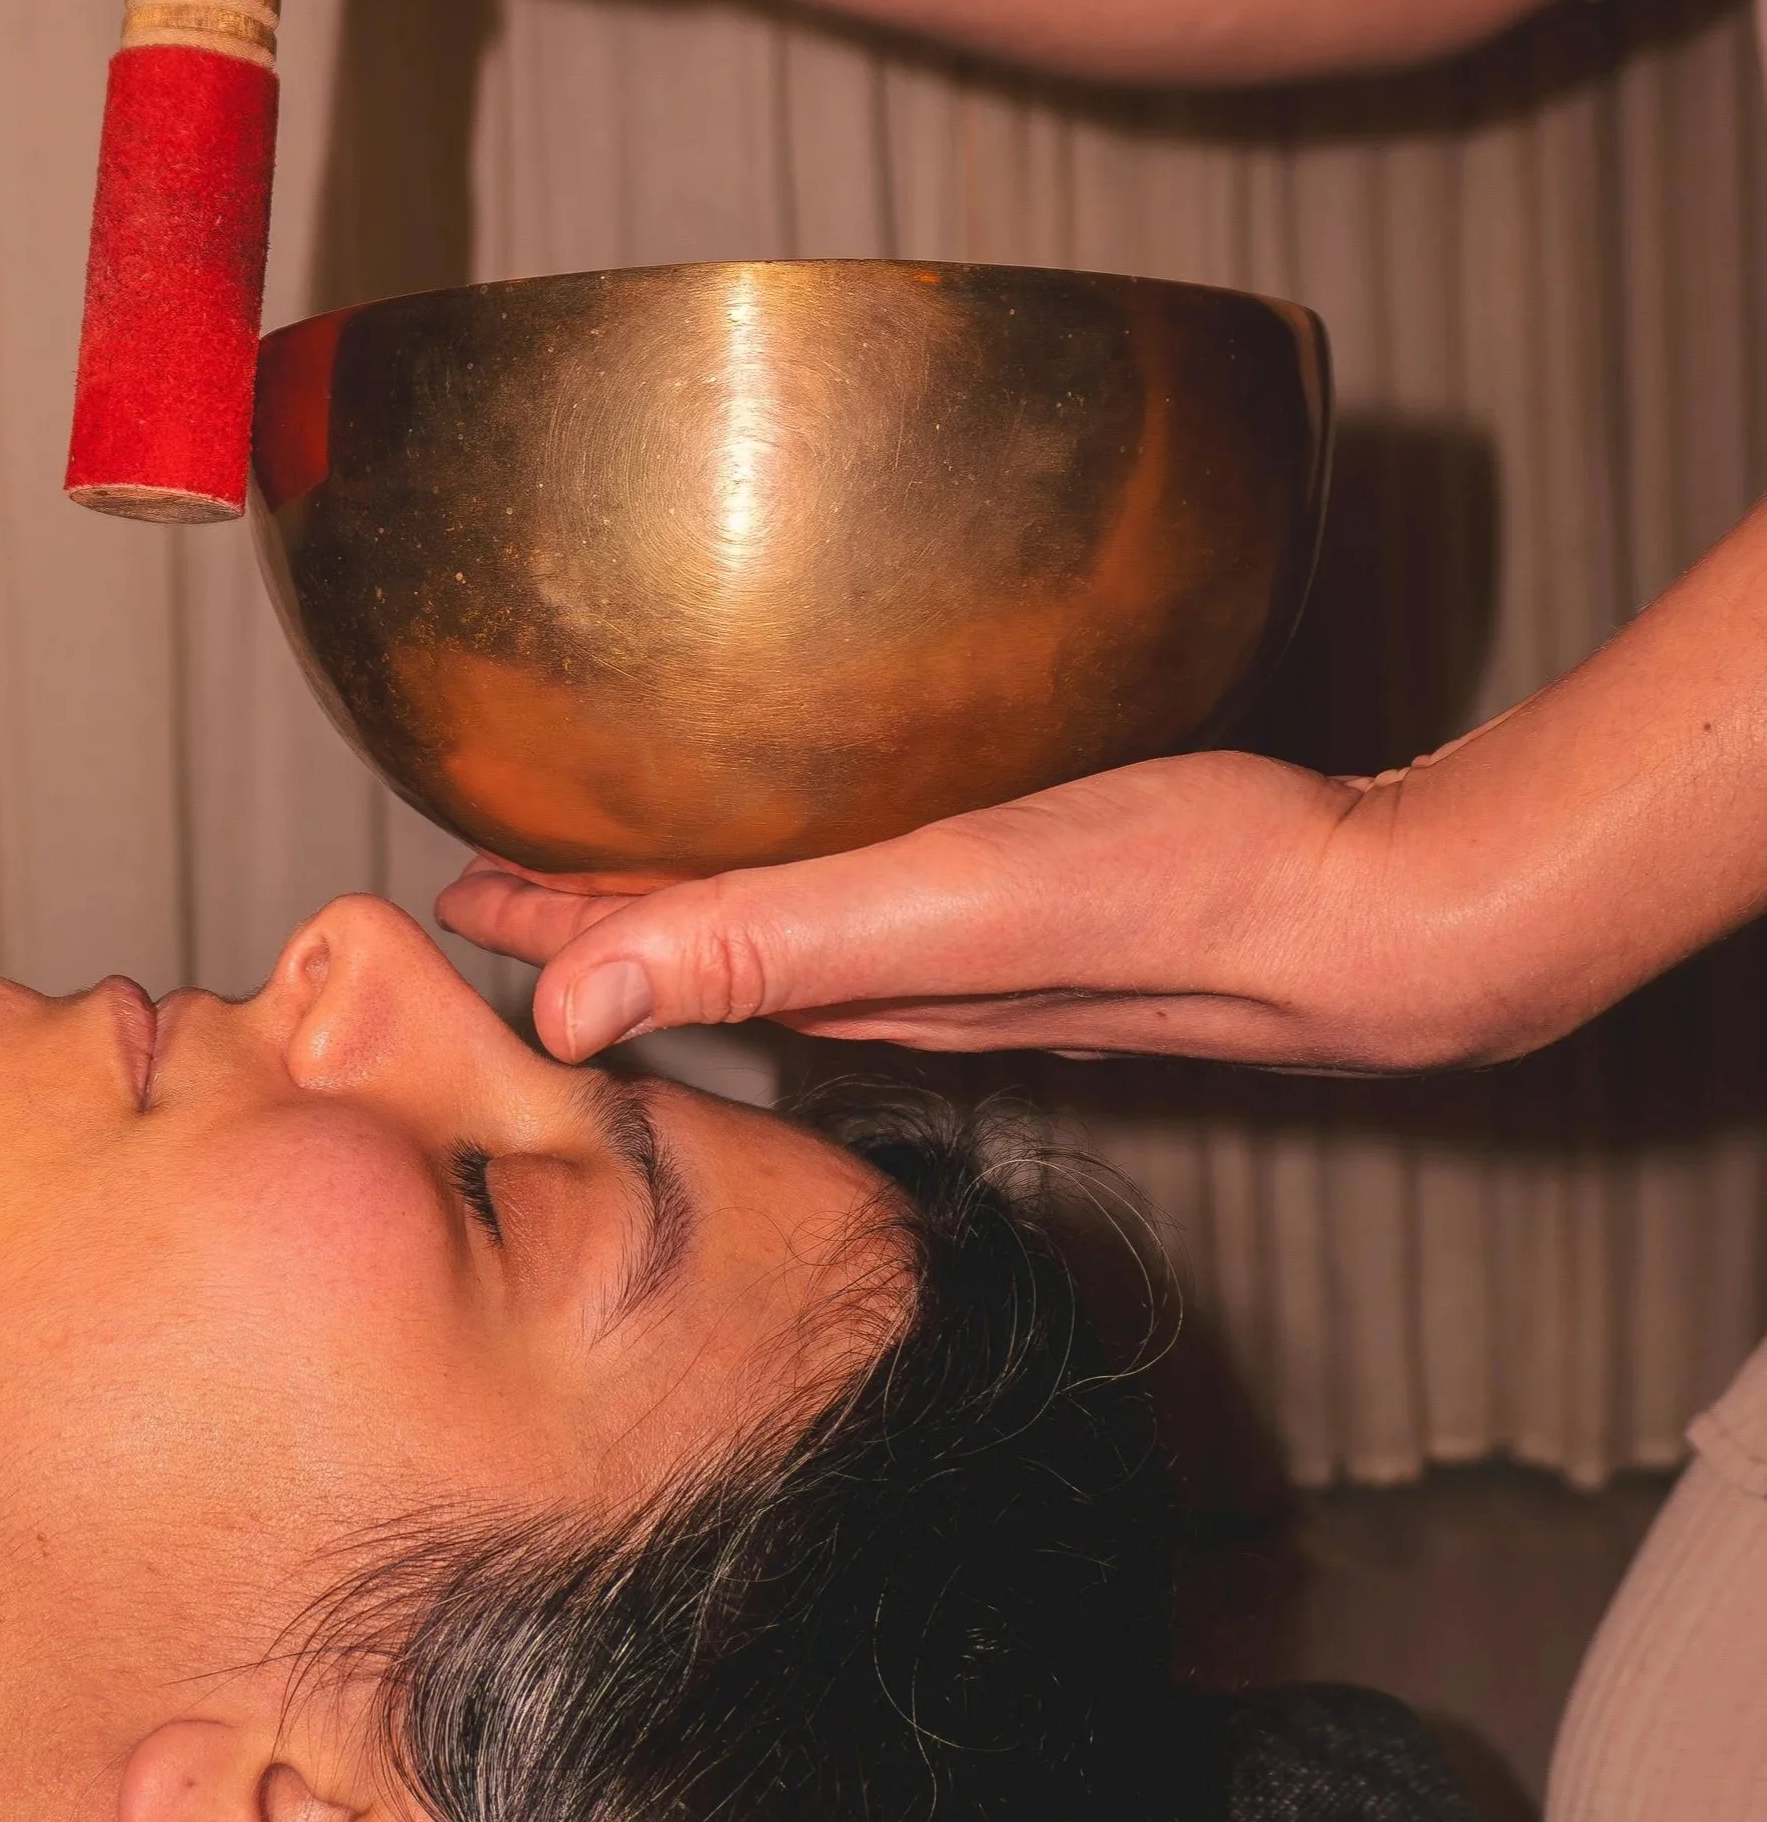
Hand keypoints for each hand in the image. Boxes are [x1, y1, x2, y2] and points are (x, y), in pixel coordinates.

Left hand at [436, 746, 1556, 1076]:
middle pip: (701, 945)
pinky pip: (881, 885)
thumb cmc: (1165, 901)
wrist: (1370, 916)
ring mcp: (970, 942)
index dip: (546, 929)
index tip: (452, 895)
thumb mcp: (936, 904)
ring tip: (640, 847)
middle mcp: (894, 974)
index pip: (648, 961)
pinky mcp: (1045, 896)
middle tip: (511, 872)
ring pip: (787, 922)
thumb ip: (761, 938)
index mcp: (846, 982)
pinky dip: (810, 863)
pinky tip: (850, 819)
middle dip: (599, 918)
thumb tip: (572, 1003)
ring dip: (695, 892)